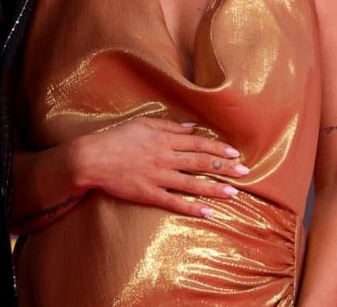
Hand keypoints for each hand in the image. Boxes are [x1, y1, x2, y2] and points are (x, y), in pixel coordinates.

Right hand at [71, 117, 249, 215]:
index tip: (236, 152)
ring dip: (215, 188)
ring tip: (234, 192)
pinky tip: (208, 212)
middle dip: (225, 167)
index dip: (219, 148)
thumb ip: (169, 127)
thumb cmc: (116, 138)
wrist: (91, 159)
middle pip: (201, 162)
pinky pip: (174, 203)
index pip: (198, 143)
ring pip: (192, 184)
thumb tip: (192, 127)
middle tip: (245, 172)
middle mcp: (165, 158)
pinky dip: (192, 208)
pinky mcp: (149, 194)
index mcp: (164, 140)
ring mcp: (158, 177)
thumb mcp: (143, 124)